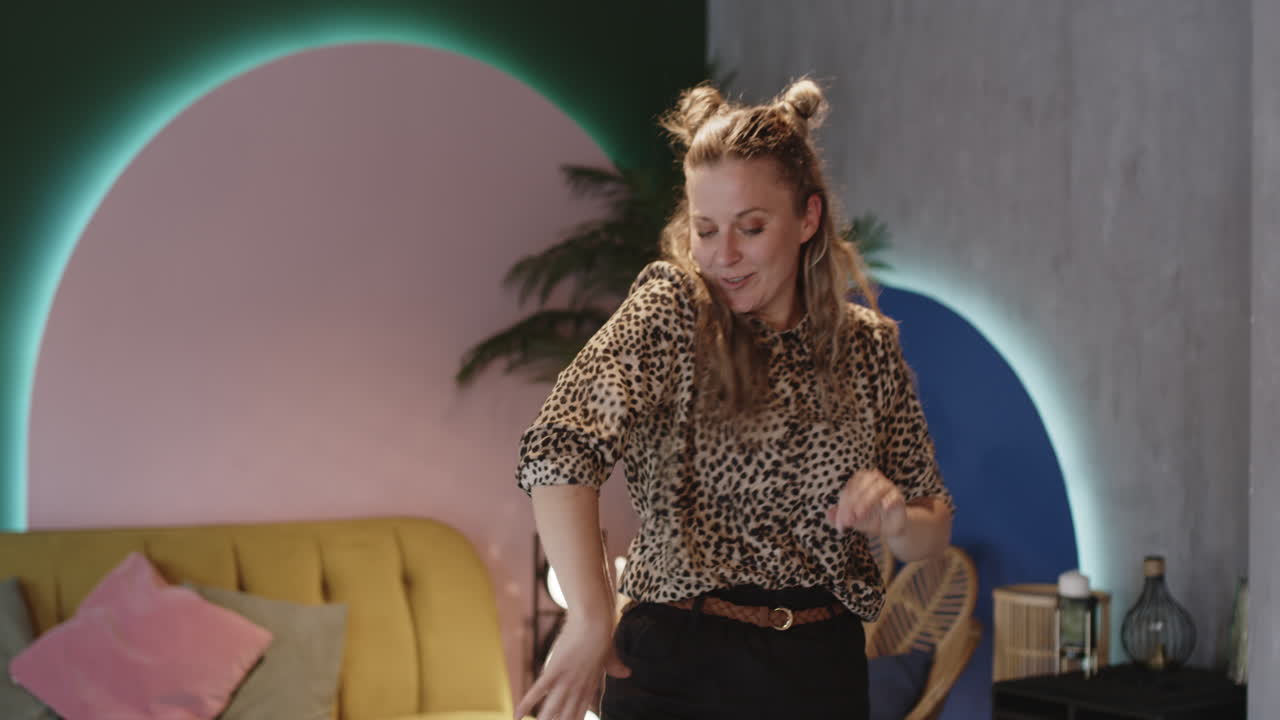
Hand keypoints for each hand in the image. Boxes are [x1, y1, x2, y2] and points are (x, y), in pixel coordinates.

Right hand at [514, 610, 630, 719]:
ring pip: (552, 708)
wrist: (595, 619)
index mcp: (589, 685)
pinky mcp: (554, 669)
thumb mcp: (609, 653)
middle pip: (566, 715)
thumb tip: (627, 673)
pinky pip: (537, 691)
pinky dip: (526, 703)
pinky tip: (517, 716)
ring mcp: (566, 679)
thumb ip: (615, 666)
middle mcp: (578, 687)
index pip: (580, 712)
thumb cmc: (601, 634)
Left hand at [827, 469, 906, 537]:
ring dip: (867, 500)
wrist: (890, 528)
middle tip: (848, 519)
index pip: (848, 490)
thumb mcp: (854, 520)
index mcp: (860, 482)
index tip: (841, 523)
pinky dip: (889, 500)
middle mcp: (874, 481)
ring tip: (859, 514)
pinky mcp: (898, 497)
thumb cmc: (870, 519)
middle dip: (852, 503)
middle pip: (861, 486)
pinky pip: (894, 496)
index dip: (843, 506)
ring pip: (877, 488)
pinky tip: (885, 507)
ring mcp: (887, 488)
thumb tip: (828, 514)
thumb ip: (841, 516)